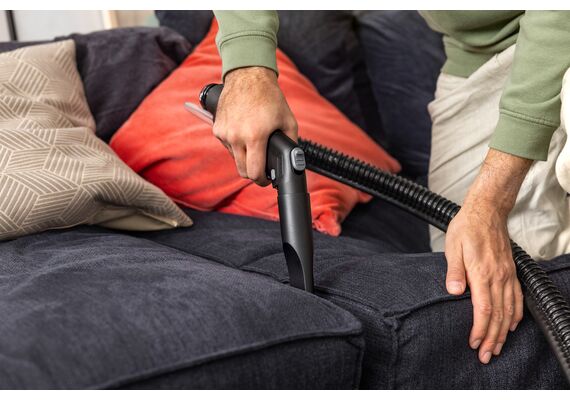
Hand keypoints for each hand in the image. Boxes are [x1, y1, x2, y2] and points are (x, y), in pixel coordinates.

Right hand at [213, 66, 297, 185]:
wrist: (248, 76)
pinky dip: (235, 145)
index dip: (262, 180)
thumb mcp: (288, 121)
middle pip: (242, 171)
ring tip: (254, 142)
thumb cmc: (270, 97)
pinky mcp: (217, 128)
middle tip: (261, 168)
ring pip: (234, 158)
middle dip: (253, 172)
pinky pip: (227, 146)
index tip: (266, 179)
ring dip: (244, 157)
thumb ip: (291, 143)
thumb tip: (292, 161)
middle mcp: (236, 136)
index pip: (254, 172)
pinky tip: (244, 132)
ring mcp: (224, 133)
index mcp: (255, 136)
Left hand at [444, 149, 531, 363]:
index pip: (484, 309)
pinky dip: (515, 315)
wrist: (487, 211)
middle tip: (486, 356)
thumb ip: (454, 271)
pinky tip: (511, 325)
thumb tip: (454, 292)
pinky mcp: (510, 272)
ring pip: (509, 310)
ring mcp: (507, 275)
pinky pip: (517, 298)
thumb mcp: (453, 246)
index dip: (480, 329)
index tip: (474, 344)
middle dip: (492, 339)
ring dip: (503, 332)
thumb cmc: (466, 228)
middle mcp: (498, 277)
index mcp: (482, 273)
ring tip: (497, 348)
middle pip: (498, 315)